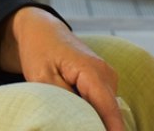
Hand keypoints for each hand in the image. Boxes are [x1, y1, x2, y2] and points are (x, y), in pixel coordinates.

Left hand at [0, 7, 122, 130]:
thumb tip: (79, 120)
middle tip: (77, 126)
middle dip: (102, 126)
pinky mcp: (105, 82)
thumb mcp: (42, 78)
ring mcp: (108, 77)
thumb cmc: (40, 52)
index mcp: (91, 71)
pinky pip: (104, 104)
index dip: (114, 128)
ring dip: (96, 119)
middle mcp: (106, 74)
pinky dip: (94, 112)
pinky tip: (79, 114)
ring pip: (108, 109)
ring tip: (74, 120)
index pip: (108, 107)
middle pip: (110, 111)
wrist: (44, 32)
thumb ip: (62, 100)